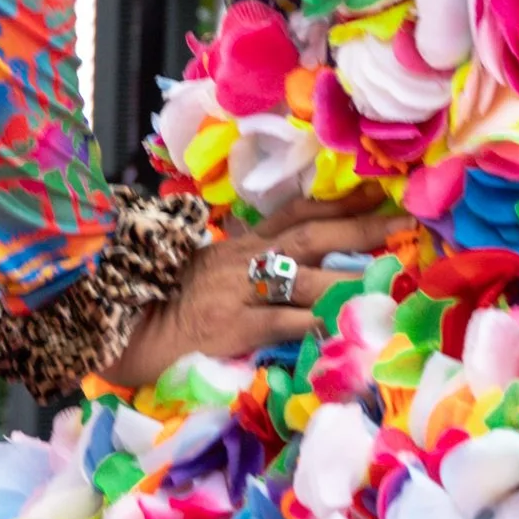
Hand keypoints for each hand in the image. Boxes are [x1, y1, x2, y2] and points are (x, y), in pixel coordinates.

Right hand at [110, 187, 411, 384]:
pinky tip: (344, 324)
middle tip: (407, 219)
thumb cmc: (154, 307)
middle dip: (360, 227)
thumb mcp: (202, 276)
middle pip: (309, 235)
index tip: (378, 188)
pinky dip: (314, 322)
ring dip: (350, 274)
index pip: (293, 214)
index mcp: (235, 246)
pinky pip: (281, 321)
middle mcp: (240, 260)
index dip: (336, 201)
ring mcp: (235, 292)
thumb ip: (239, 268)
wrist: (112, 330)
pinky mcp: (229, 326)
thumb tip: (281, 270)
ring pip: (302, 276)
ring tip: (394, 274)